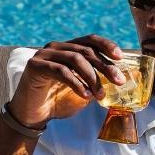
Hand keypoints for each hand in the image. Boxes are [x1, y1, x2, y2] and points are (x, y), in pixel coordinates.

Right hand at [10, 35, 126, 127]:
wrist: (33, 114)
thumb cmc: (58, 101)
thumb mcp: (83, 89)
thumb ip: (96, 82)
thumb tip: (118, 80)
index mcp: (69, 49)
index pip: (90, 40)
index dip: (106, 45)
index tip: (120, 57)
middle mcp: (57, 47)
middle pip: (86, 50)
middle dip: (105, 66)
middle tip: (119, 81)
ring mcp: (45, 55)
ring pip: (75, 59)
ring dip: (92, 77)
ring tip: (100, 94)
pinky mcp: (36, 65)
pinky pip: (61, 71)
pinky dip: (76, 83)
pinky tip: (86, 96)